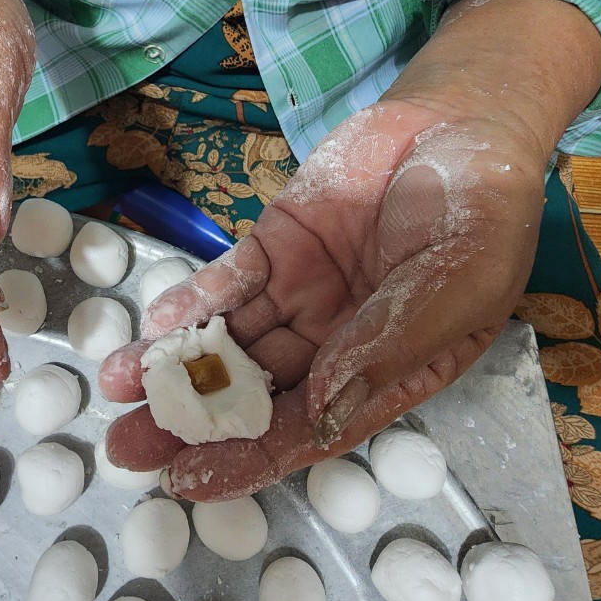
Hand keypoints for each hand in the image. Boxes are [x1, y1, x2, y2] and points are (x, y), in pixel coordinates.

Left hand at [99, 0, 600, 499]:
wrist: (464, 122)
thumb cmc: (485, 215)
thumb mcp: (458, 286)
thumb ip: (389, 346)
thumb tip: (322, 408)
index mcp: (386, 373)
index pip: (311, 430)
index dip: (249, 458)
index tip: (187, 478)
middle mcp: (336, 345)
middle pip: (256, 395)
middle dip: (190, 420)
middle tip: (125, 443)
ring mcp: (302, 294)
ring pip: (230, 341)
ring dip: (174, 364)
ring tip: (114, 384)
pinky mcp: (276, 245)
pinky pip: (227, 282)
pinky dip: (191, 302)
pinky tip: (152, 324)